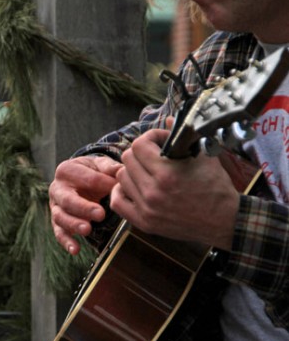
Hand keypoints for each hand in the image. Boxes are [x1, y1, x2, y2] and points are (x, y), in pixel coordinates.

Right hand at [49, 155, 121, 254]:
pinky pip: (59, 233)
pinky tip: (75, 250)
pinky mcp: (57, 222)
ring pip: (60, 217)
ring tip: (87, 230)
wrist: (78, 180)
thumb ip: (109, 167)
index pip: (87, 179)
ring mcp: (55, 207)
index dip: (104, 185)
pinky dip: (66, 242)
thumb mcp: (99, 164)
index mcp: (66, 170)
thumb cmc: (92, 172)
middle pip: (68, 199)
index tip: (118, 190)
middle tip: (100, 214)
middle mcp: (57, 188)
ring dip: (74, 224)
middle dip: (84, 208)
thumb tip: (121, 171)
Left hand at [110, 127, 239, 249]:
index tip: (161, 141)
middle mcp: (153, 191)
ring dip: (132, 170)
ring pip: (121, 177)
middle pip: (127, 158)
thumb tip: (168, 119)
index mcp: (167, 174)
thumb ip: (182, 137)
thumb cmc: (216, 187)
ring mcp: (146, 208)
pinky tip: (133, 187)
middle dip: (141, 152)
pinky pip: (117, 202)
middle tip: (154, 155)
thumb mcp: (204, 157)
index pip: (139, 145)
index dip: (150, 137)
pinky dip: (121, 191)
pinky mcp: (143, 222)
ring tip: (147, 171)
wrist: (223, 221)